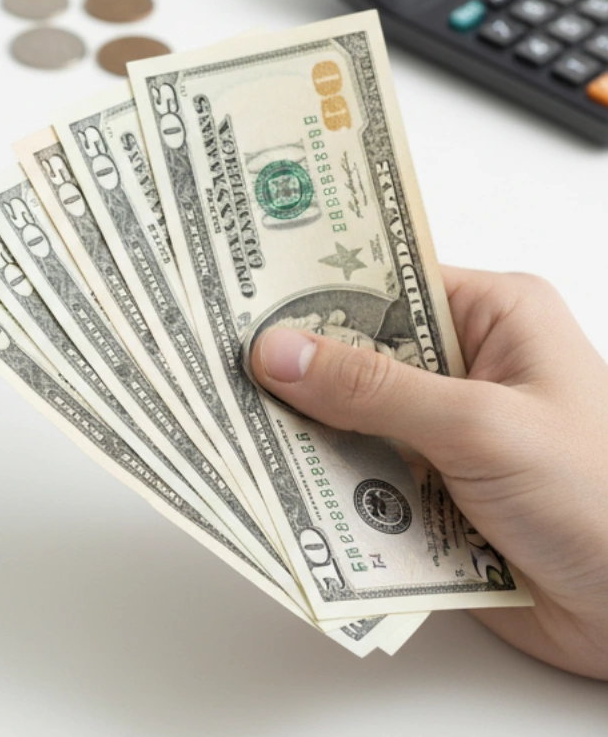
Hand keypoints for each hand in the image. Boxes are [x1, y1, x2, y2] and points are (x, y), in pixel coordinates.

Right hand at [250, 267, 607, 678]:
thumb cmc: (604, 500)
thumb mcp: (482, 428)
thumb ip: (374, 390)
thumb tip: (279, 353)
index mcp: (494, 319)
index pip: (383, 283)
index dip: (313, 291)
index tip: (237, 297)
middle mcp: (465, 370)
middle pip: (355, 356)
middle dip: (294, 371)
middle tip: (215, 369)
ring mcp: (444, 436)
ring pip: (347, 423)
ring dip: (302, 436)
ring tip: (227, 428)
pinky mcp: (429, 497)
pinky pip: (357, 482)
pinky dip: (322, 489)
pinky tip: (273, 488)